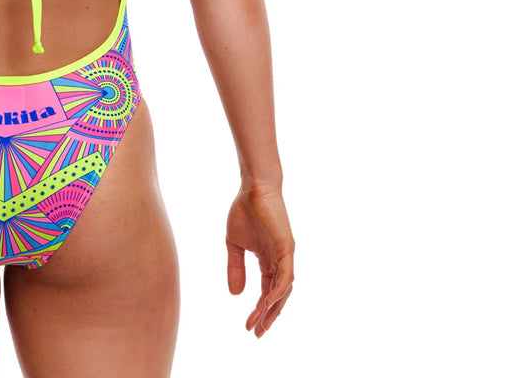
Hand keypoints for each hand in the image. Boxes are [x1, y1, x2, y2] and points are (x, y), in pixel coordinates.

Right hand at [226, 183, 293, 337]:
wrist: (253, 188)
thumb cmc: (244, 211)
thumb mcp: (234, 245)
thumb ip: (236, 268)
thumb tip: (236, 295)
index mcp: (268, 260)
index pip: (266, 291)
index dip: (259, 309)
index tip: (248, 326)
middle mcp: (280, 261)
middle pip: (278, 296)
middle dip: (268, 316)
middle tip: (258, 334)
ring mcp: (285, 256)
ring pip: (283, 289)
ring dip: (273, 308)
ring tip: (261, 322)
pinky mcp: (287, 248)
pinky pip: (286, 275)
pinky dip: (279, 290)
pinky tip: (268, 301)